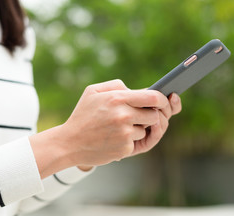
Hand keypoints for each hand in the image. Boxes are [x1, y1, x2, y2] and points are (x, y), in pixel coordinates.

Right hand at [61, 79, 179, 166]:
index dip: (163, 99)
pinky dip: (130, 140)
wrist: (69, 143)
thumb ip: (116, 85)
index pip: (153, 97)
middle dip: (152, 115)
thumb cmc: (82, 115)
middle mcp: (123, 115)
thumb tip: (135, 90)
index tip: (164, 100)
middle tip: (145, 115)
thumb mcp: (93, 91)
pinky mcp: (124, 148)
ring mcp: (125, 133)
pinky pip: (138, 142)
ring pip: (146, 129)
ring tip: (119, 127)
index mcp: (117, 99)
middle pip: (155, 115)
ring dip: (139, 128)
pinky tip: (115, 137)